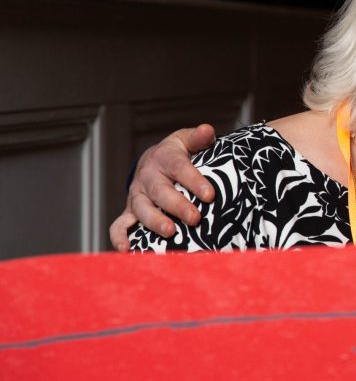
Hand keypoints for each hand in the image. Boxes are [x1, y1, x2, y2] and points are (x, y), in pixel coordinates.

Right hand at [109, 124, 216, 250]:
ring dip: (154, 221)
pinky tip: (128, 250)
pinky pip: (120, 225)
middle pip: (161, 192)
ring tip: (170, 232)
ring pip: (142, 209)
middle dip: (177, 206)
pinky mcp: (130, 211)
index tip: (210, 195)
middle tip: (195, 218)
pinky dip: (120, 237)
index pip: (179, 168)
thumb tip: (208, 130)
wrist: (154, 161)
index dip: (194, 181)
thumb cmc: (178, 153)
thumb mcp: (188, 141)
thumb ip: (199, 138)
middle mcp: (148, 177)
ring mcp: (137, 195)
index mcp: (164, 158)